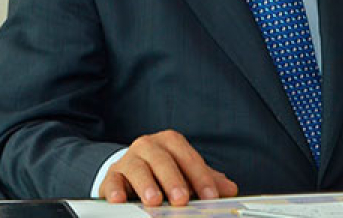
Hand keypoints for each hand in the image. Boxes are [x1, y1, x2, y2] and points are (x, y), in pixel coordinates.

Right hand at [99, 130, 238, 205]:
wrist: (129, 170)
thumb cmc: (162, 171)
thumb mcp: (186, 173)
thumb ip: (207, 179)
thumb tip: (230, 189)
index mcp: (171, 142)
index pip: (189, 158)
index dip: (201, 177)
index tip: (210, 196)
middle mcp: (149, 145)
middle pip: (163, 160)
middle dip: (174, 180)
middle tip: (182, 199)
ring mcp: (129, 159)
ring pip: (137, 168)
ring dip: (146, 184)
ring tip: (154, 200)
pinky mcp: (112, 174)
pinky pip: (112, 180)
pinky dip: (116, 189)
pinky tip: (120, 199)